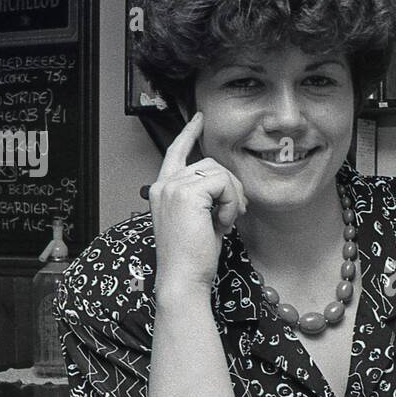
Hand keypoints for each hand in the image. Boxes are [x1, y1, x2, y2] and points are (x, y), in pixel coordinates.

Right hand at [148, 112, 248, 297]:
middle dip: (230, 188)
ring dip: (232, 198)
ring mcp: (173, 186)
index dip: (189, 133)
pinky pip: (224, 184)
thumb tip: (227, 185)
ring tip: (224, 221)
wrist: (183, 277)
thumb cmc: (192, 257)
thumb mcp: (199, 220)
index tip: (199, 118)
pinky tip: (224, 222)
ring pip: (220, 173)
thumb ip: (205, 198)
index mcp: (163, 190)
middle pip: (210, 164)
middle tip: (231, 215)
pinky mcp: (186, 192)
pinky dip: (232, 204)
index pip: (176, 152)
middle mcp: (164, 184)